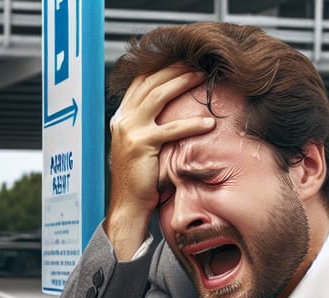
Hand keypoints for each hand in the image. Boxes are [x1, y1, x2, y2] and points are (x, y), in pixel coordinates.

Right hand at [106, 65, 214, 258]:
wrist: (128, 205)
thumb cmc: (138, 180)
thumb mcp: (138, 146)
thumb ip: (146, 126)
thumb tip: (169, 111)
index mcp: (120, 118)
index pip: (139, 82)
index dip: (161, 68)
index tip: (182, 61)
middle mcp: (122, 120)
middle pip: (150, 82)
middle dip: (175, 69)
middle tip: (198, 65)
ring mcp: (129, 131)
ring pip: (158, 95)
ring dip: (183, 82)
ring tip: (203, 78)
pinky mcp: (140, 145)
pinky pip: (170, 129)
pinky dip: (191, 124)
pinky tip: (208, 124)